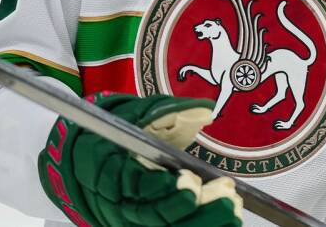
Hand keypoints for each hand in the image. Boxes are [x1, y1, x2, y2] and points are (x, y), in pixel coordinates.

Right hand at [39, 92, 241, 226]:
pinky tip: (225, 223)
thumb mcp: (137, 113)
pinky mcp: (142, 226)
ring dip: (200, 224)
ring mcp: (128, 220)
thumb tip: (204, 110)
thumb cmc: (117, 133)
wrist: (95, 156)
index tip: (188, 179)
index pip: (130, 184)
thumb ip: (167, 111)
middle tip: (223, 197)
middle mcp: (115, 201)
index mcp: (106, 167)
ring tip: (231, 211)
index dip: (159, 187)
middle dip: (189, 210)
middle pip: (150, 217)